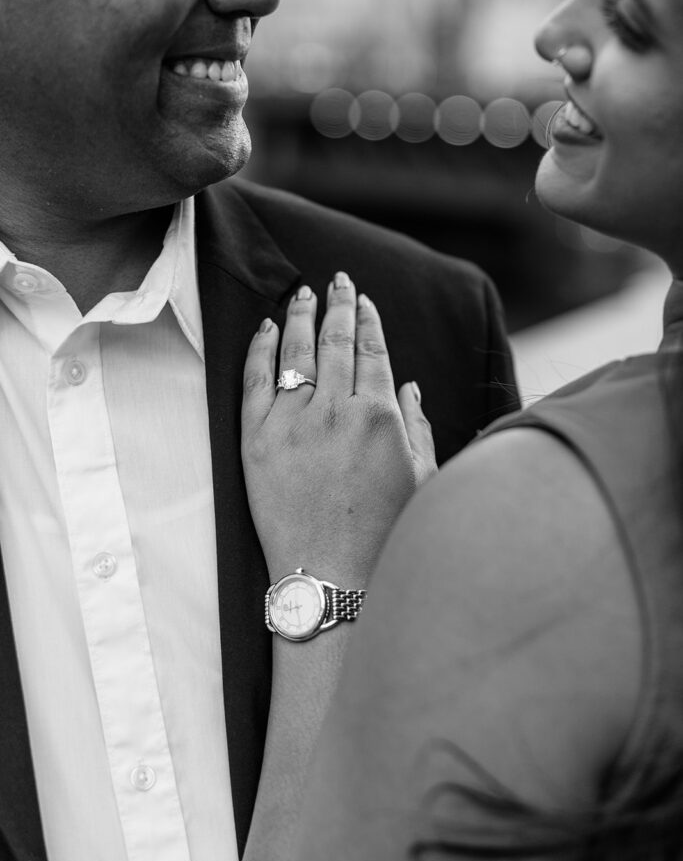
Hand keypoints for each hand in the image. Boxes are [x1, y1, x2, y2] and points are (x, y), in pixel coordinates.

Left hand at [241, 272, 436, 586]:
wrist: (330, 581)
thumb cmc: (383, 535)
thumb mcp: (420, 477)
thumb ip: (416, 424)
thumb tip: (407, 383)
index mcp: (380, 416)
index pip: (373, 350)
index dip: (367, 318)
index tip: (363, 298)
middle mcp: (336, 411)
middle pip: (335, 340)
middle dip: (337, 304)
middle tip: (337, 280)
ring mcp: (292, 424)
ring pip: (295, 352)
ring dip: (300, 316)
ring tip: (303, 293)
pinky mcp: (256, 442)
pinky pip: (255, 381)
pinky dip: (260, 349)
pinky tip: (266, 329)